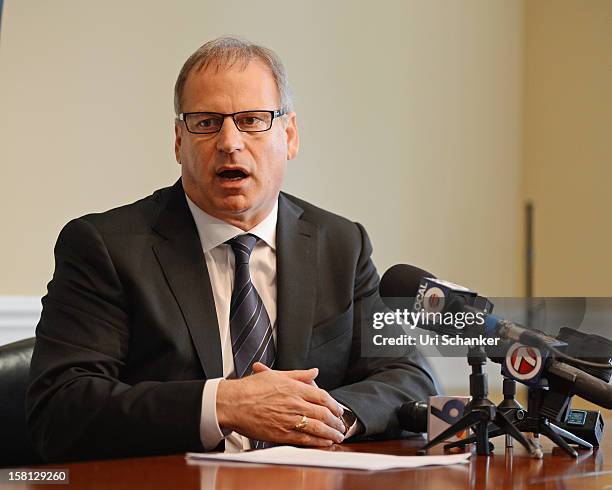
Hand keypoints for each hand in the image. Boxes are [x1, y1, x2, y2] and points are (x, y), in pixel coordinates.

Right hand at [216, 365, 345, 446]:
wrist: (233, 403)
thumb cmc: (250, 389)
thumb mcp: (277, 374)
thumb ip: (299, 374)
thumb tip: (314, 371)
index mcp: (294, 388)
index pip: (322, 396)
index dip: (334, 404)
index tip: (338, 409)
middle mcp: (294, 403)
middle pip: (323, 413)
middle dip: (336, 421)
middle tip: (341, 425)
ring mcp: (288, 419)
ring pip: (318, 427)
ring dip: (331, 432)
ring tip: (337, 435)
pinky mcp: (281, 433)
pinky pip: (305, 439)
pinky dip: (318, 441)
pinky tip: (324, 442)